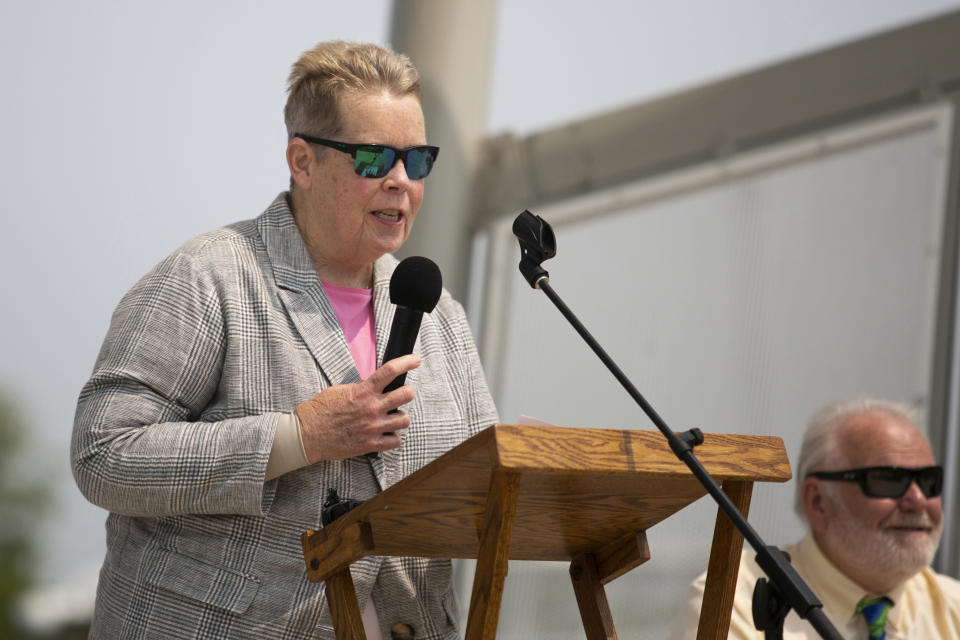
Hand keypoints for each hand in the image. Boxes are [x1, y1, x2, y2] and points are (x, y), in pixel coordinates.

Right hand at [295, 354, 420, 461]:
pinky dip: (393, 438)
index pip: (391, 371)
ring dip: (400, 418)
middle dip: (407, 393)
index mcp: (363, 391)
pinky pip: (396, 441)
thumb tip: (374, 386)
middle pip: (406, 394)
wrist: (306, 434)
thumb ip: (360, 389)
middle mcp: (372, 407)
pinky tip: (386, 435)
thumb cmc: (320, 410)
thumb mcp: (340, 391)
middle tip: (402, 395)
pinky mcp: (370, 444)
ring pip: (405, 419)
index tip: (416, 360)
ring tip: (391, 418)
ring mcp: (373, 427)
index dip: (407, 362)